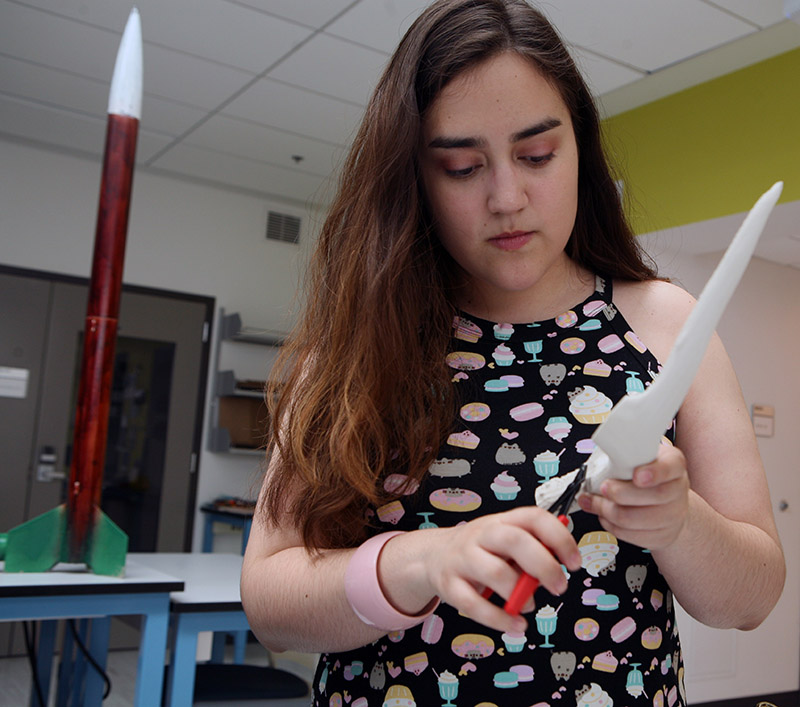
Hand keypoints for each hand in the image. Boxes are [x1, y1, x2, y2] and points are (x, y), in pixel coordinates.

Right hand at [418, 507, 581, 632]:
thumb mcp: (505, 543)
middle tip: (559, 586)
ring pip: (495, 573)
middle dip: (544, 565)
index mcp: (502, 521)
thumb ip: (531, 551)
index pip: (534, 518)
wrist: (433, 556)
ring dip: (520, 594)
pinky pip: (474, 605)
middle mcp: (482, 535)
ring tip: (530, 606)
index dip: (559, 538)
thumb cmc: (481, 551)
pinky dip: (499, 619)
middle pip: (515, 541)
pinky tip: (516, 624)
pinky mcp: (449, 585)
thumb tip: (558, 567)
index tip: (575, 562)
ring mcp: (463, 558)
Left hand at [577, 443, 689, 549]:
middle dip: (621, 493)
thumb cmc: (648, 474)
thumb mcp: (641, 456)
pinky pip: (632, 535)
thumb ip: (627, 455)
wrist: (669, 503)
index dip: (654, 472)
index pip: (671, 466)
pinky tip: (603, 515)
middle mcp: (678, 490)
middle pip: (654, 496)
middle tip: (603, 487)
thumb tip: (598, 459)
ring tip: (593, 501)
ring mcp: (674, 516)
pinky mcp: (662, 536)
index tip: (637, 475)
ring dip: (607, 510)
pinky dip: (611, 525)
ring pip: (636, 519)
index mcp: (674, 464)